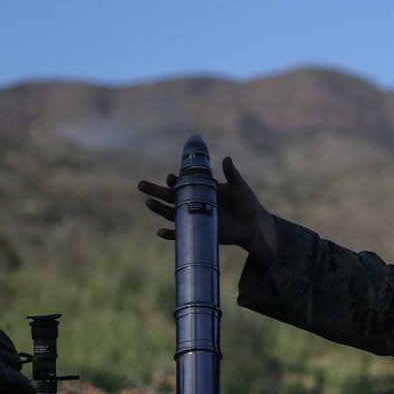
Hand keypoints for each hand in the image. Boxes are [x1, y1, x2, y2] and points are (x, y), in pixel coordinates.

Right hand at [137, 156, 277, 265]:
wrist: (253, 225)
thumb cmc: (246, 204)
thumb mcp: (239, 188)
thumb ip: (233, 176)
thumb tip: (226, 159)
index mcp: (202, 190)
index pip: (183, 184)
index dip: (174, 181)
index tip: (170, 178)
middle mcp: (195, 203)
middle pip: (171, 197)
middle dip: (156, 191)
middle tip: (141, 185)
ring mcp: (195, 218)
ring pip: (172, 213)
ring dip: (159, 209)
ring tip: (149, 203)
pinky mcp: (198, 232)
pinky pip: (181, 234)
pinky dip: (171, 234)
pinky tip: (160, 232)